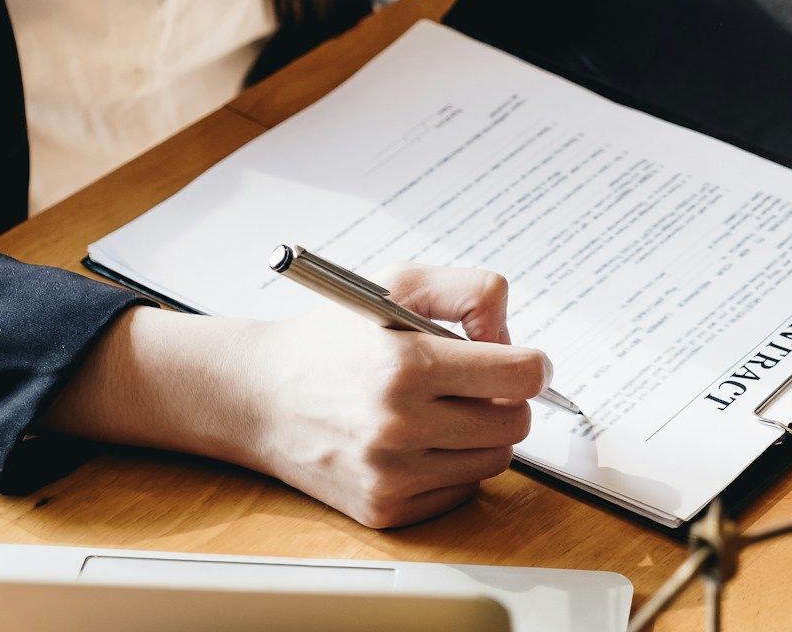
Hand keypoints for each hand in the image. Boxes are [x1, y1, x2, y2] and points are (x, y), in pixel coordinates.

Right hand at [45, 264, 550, 528]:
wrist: (259, 396)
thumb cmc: (331, 338)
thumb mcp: (397, 283)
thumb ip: (470, 292)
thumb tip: (512, 337)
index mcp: (406, 365)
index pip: (520, 376)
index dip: (533, 365)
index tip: (524, 361)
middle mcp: (398, 426)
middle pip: (514, 423)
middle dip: (506, 399)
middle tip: (476, 383)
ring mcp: (390, 475)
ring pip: (493, 460)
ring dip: (480, 433)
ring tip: (441, 408)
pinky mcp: (384, 510)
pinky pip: (460, 490)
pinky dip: (452, 465)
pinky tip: (419, 440)